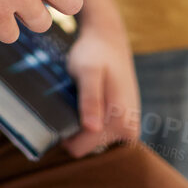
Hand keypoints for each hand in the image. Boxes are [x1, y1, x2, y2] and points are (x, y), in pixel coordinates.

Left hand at [62, 0, 140, 156]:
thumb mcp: (87, 72)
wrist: (109, 40)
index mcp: (121, 121)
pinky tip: (87, 100)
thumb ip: (90, 99)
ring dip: (81, 122)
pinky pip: (99, 132)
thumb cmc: (94, 53)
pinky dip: (89, 119)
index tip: (59, 109)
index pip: (80, 147)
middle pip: (86, 145)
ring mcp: (128, 127)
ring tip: (79, 97)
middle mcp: (129, 130)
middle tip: (70, 97)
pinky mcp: (124, 122)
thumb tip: (93, 129)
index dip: (64, 132)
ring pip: (92, 139)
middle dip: (74, 126)